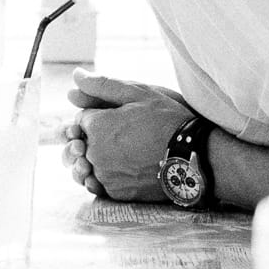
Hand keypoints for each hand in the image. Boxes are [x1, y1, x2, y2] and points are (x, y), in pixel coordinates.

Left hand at [58, 70, 195, 200]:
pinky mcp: (115, 193)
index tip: (118, 118)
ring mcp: (104, 175)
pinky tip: (130, 168)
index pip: (82, 119)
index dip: (98, 116)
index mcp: (96, 125)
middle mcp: (94, 152)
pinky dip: (110, 177)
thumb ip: (102, 85)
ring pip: (90, 164)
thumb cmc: (167, 120)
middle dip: (96, 137)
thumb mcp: (138, 94)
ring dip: (101, 159)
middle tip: (128, 136)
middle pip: (83, 143)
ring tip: (128, 153)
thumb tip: (76, 75)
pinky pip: (101, 184)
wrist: (192, 157)